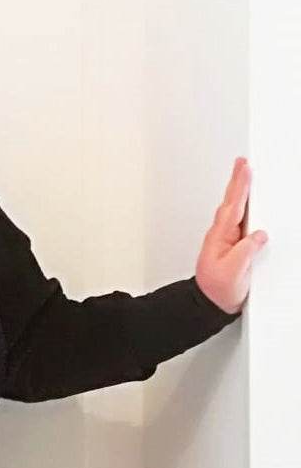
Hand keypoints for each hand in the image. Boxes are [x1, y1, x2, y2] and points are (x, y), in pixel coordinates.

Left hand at [194, 157, 268, 314]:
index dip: (239, 186)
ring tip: (246, 174)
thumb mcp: (233, 271)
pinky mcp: (234, 245)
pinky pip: (241, 221)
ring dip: (241, 192)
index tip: (244, 168)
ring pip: (236, 210)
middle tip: (243, 162)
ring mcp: (227, 239)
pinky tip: (249, 203)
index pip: (232, 205)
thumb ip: (246, 251)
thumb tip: (258, 235)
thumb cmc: (217, 290)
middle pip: (232, 202)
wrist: (209, 304)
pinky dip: (245, 208)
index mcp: (220, 236)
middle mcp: (222, 235)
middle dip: (238, 181)